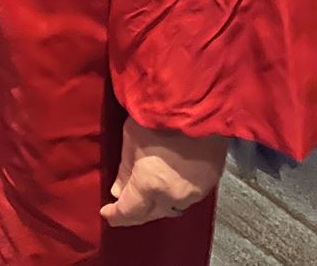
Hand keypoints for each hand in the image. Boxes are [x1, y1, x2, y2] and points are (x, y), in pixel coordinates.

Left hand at [101, 116, 227, 226]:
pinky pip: (187, 197)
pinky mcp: (210, 183)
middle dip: (136, 212)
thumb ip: (125, 168)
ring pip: (170, 208)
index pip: (129, 211)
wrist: (199, 103)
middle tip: (123, 206)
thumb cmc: (159, 113)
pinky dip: (174, 194)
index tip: (107, 213)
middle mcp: (173, 195)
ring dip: (156, 204)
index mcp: (150, 184)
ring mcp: (194, 192)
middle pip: (151, 214)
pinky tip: (167, 184)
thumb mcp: (131, 136)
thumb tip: (118, 189)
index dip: (116, 215)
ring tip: (145, 195)